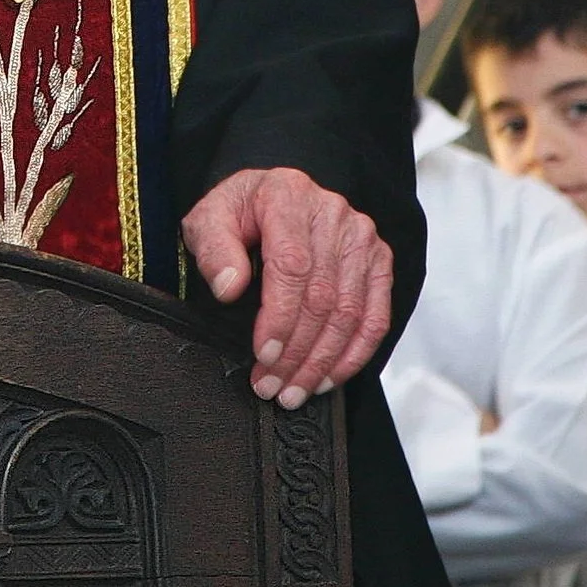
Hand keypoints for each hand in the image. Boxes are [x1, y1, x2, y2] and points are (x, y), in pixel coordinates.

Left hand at [182, 167, 392, 407]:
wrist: (270, 196)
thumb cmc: (240, 213)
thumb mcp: (209, 220)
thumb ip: (213, 250)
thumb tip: (228, 287)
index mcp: (289, 196)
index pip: (293, 266)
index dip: (280, 317)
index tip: (263, 354)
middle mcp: (332, 212)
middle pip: (323, 296)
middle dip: (297, 352)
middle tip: (271, 386)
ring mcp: (361, 236)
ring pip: (350, 312)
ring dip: (322, 361)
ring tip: (294, 390)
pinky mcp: (378, 259)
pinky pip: (375, 315)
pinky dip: (354, 354)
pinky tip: (329, 377)